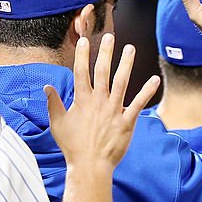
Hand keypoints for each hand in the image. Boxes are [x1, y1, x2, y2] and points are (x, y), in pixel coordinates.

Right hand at [45, 35, 159, 170]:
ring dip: (126, 64)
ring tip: (130, 49)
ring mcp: (114, 110)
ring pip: (121, 82)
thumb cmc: (73, 146)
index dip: (83, 55)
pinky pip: (138, 103)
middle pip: (102, 71)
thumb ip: (53, 103)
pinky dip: (147, 91)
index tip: (85, 41)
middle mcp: (99, 102)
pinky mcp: (127, 122)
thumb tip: (47, 87)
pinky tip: (154, 79)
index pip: (81, 72)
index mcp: (82, 100)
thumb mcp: (58, 123)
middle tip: (110, 36)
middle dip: (106, 52)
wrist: (90, 165)